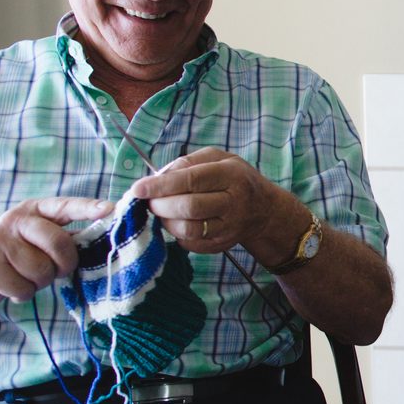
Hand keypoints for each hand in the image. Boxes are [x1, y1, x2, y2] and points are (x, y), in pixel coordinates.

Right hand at [0, 196, 114, 304]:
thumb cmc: (17, 254)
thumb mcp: (39, 239)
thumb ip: (66, 237)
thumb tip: (103, 238)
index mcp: (35, 211)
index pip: (65, 206)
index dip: (88, 208)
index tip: (110, 209)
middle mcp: (16, 221)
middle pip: (59, 244)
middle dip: (63, 264)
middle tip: (55, 269)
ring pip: (41, 271)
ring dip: (39, 282)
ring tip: (26, 275)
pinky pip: (22, 289)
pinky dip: (22, 293)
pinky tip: (12, 284)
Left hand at [130, 148, 293, 258]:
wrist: (264, 210)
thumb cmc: (235, 179)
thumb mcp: (219, 158)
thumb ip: (188, 162)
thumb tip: (158, 177)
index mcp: (231, 175)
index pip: (191, 180)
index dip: (161, 185)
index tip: (138, 188)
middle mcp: (234, 203)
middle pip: (189, 207)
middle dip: (160, 205)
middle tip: (149, 202)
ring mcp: (229, 227)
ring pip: (189, 229)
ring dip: (166, 222)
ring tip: (162, 212)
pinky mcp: (222, 245)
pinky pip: (191, 243)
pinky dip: (176, 234)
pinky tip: (178, 222)